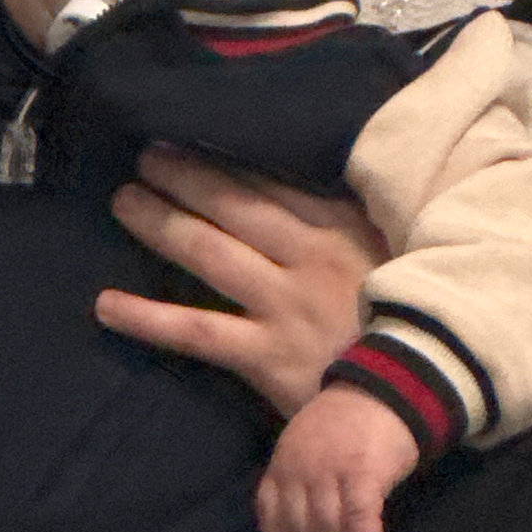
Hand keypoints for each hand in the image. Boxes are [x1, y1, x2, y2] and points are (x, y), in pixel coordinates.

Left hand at [97, 148, 383, 417]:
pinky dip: (147, 318)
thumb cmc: (406, 322)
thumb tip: (307, 188)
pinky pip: (197, 331)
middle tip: (142, 157)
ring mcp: (286, 306)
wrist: (426, 394)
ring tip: (123, 201)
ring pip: (208, 253)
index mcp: (341, 227)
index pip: (269, 182)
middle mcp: (310, 257)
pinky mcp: (269, 356)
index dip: (220, 158)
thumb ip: (349, 222)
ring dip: (160, 223)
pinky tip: (106, 305)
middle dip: (182, 177)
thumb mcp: (391, 254)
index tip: (183, 138)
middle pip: (232, 205)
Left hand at [256, 385, 418, 531]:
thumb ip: (298, 481)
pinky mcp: (362, 472)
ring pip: (327, 530)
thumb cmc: (348, 425)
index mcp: (282, 463)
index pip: (271, 518)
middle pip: (300, 531)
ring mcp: (329, 470)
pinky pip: (358, 522)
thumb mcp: (306, 447)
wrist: (385, 390)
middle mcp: (299, 469)